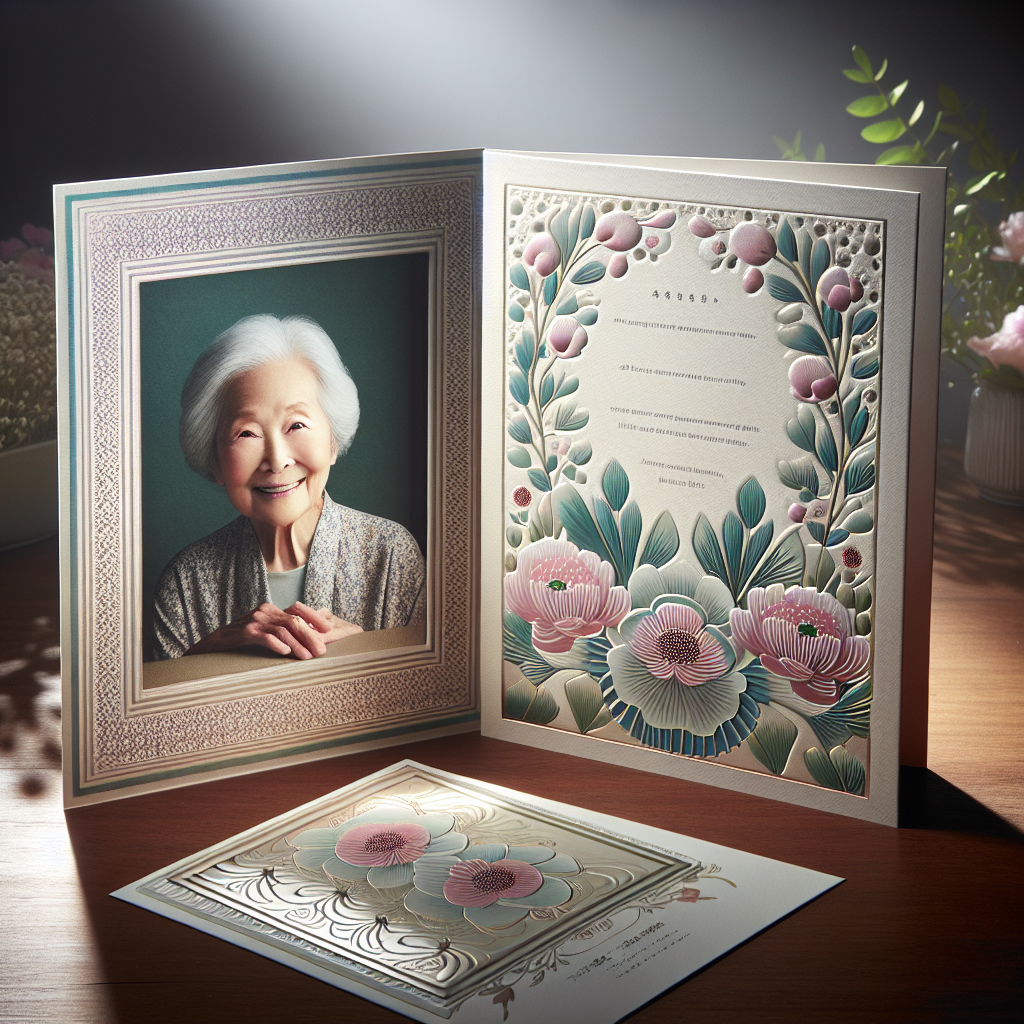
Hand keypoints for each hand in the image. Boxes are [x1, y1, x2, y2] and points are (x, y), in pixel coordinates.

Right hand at [185, 602, 357, 659]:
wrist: (214, 644)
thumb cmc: (242, 640)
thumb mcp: (264, 631)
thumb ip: (282, 630)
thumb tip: (308, 639)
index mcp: (271, 609)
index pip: (298, 610)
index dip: (315, 619)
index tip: (328, 629)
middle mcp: (265, 611)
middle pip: (294, 621)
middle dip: (310, 637)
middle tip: (321, 651)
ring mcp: (255, 621)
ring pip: (283, 631)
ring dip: (298, 645)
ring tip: (307, 658)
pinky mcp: (246, 632)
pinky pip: (266, 637)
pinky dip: (278, 645)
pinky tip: (286, 653)